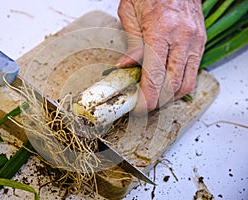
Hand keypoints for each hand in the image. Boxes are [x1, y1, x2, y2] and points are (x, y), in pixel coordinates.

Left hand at [117, 0, 205, 114]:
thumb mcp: (130, 14)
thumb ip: (132, 44)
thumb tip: (125, 67)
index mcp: (160, 31)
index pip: (155, 75)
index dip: (147, 97)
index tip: (140, 107)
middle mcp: (181, 37)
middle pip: (172, 84)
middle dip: (158, 101)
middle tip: (145, 105)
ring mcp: (194, 40)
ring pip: (186, 82)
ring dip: (171, 96)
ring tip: (156, 99)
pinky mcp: (200, 42)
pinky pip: (194, 71)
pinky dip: (181, 84)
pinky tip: (169, 86)